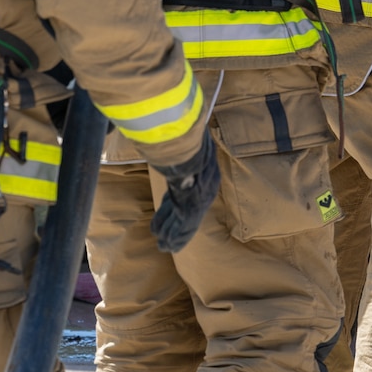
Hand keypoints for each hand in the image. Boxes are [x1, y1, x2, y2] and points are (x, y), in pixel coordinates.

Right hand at [149, 130, 219, 253]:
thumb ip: (184, 140)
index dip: (176, 205)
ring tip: (163, 246)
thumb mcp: (189, 139)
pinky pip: (181, 228)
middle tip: (167, 237)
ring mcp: (199, 201)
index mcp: (207, 174)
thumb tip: (182, 126)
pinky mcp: (190, 210)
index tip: (170, 210)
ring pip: (183, 224)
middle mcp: (206, 191)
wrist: (188, 149)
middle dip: (175, 225)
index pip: (191, 193)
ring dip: (172, 235)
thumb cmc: (188, 140)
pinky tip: (167, 246)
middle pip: (188, 212)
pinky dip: (173, 237)